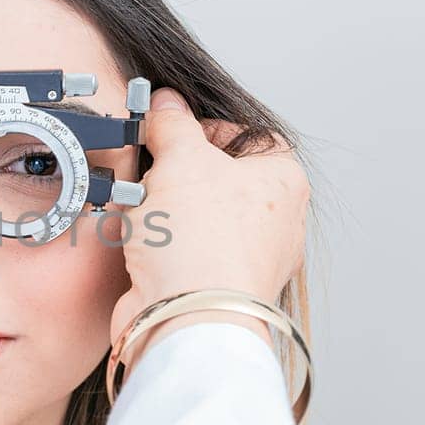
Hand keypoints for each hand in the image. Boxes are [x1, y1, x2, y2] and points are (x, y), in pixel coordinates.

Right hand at [110, 86, 309, 356]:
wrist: (186, 318)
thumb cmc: (202, 243)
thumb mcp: (180, 158)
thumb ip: (172, 124)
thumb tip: (165, 106)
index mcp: (284, 182)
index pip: (252, 135)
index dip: (208, 127)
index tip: (173, 130)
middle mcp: (275, 223)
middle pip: (220, 177)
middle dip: (177, 172)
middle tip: (152, 171)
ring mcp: (248, 259)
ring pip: (199, 217)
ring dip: (163, 210)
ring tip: (143, 209)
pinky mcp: (216, 288)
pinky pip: (185, 252)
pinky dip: (160, 245)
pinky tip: (139, 242)